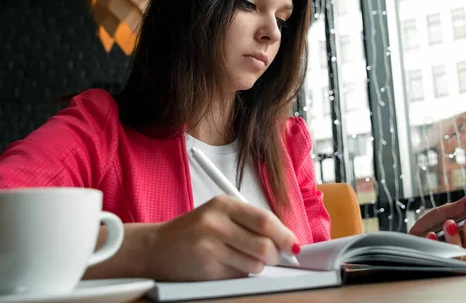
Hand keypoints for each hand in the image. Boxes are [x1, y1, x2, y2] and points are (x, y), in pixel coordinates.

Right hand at [146, 195, 299, 280]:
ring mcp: (209, 247)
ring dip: (256, 266)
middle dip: (275, 255)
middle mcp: (216, 223)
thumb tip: (286, 241)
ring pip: (254, 264)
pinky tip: (224, 265)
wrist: (156, 248)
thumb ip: (250, 223)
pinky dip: (239, 274)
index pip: (264, 220)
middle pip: (263, 245)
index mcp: (223, 204)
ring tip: (239, 258)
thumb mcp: (220, 215)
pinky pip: (238, 276)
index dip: (285, 235)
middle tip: (273, 257)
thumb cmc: (194, 231)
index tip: (294, 245)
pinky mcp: (205, 269)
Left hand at [408, 192, 465, 258]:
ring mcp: (450, 258)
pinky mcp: (436, 263)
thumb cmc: (430, 227)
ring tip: (448, 223)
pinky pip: (438, 257)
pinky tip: (430, 235)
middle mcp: (463, 248)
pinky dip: (434, 244)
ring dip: (454, 237)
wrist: (409, 240)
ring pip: (459, 253)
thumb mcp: (446, 211)